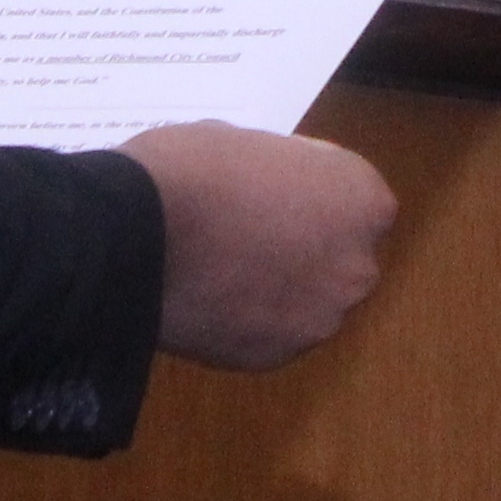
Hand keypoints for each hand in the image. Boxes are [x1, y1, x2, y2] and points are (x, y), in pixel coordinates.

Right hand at [119, 121, 397, 370]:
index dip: (312, 194)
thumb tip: (279, 191)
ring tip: (222, 270)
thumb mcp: (254, 143)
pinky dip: (248, 321)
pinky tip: (210, 299)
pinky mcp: (277, 358)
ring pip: (307, 301)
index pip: (354, 199)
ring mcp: (319, 319)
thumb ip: (287, 176)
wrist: (137, 236)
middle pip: (339, 256)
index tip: (274, 192)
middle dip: (305, 248)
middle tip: (251, 233)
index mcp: (363, 200)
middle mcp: (357, 266)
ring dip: (279, 289)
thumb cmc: (197, 169)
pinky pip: (270, 333)